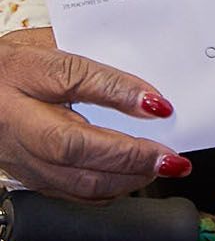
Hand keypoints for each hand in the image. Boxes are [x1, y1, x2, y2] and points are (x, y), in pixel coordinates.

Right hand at [0, 28, 189, 198]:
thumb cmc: (10, 66)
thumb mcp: (49, 47)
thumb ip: (95, 69)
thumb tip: (144, 95)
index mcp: (22, 79)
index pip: (74, 85)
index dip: (119, 95)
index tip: (160, 105)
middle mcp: (19, 127)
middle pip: (77, 151)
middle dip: (132, 159)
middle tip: (172, 157)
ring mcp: (22, 160)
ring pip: (76, 183)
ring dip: (126, 180)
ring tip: (161, 168)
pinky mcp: (30, 179)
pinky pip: (72, 194)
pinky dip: (108, 189)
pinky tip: (130, 177)